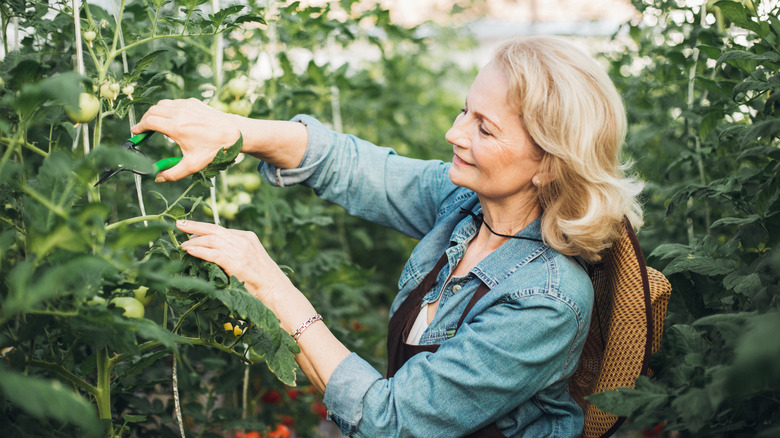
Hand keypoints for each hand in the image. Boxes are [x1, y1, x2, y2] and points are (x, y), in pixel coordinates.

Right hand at [132, 98, 241, 181]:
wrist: (234, 133)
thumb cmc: (214, 149)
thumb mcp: (193, 165)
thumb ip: (173, 173)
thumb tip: (158, 179)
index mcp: (176, 127)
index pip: (149, 122)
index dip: (139, 128)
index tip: (136, 134)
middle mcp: (179, 112)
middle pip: (153, 111)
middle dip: (145, 120)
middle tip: (144, 131)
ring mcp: (186, 105)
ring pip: (163, 105)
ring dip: (156, 114)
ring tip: (156, 126)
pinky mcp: (193, 102)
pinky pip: (174, 103)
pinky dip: (169, 110)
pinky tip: (173, 120)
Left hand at [177, 220, 291, 303]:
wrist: (277, 290)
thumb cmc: (263, 280)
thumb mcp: (250, 260)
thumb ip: (235, 253)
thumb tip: (211, 253)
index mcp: (248, 237)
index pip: (221, 229)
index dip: (204, 228)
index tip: (191, 228)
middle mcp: (244, 240)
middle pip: (214, 229)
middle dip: (195, 226)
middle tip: (179, 224)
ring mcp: (241, 251)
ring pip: (212, 240)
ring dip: (194, 241)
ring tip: (182, 244)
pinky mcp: (237, 263)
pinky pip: (213, 253)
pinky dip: (199, 251)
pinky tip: (189, 251)